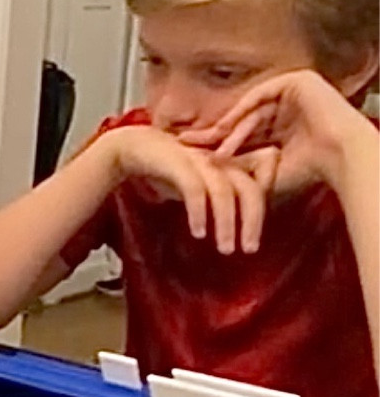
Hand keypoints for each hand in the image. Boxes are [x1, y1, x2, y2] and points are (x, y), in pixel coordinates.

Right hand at [104, 125, 272, 254]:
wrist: (133, 147)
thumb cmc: (169, 169)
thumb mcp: (201, 184)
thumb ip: (219, 198)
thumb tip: (234, 226)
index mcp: (228, 165)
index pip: (261, 179)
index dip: (264, 203)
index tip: (255, 232)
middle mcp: (218, 161)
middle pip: (249, 189)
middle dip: (253, 222)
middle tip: (249, 250)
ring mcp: (198, 160)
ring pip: (224, 192)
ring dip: (227, 224)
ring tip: (226, 250)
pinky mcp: (178, 163)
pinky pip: (195, 189)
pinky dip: (199, 213)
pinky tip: (197, 233)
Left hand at [180, 70, 372, 197]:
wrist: (341, 157)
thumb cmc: (309, 171)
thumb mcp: (265, 168)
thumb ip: (239, 163)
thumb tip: (205, 168)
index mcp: (282, 127)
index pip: (244, 133)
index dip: (218, 143)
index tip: (190, 153)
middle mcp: (285, 107)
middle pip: (242, 118)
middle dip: (214, 133)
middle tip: (185, 142)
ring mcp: (292, 91)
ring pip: (251, 110)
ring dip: (231, 130)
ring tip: (215, 149)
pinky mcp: (297, 80)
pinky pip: (261, 94)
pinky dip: (243, 111)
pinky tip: (225, 128)